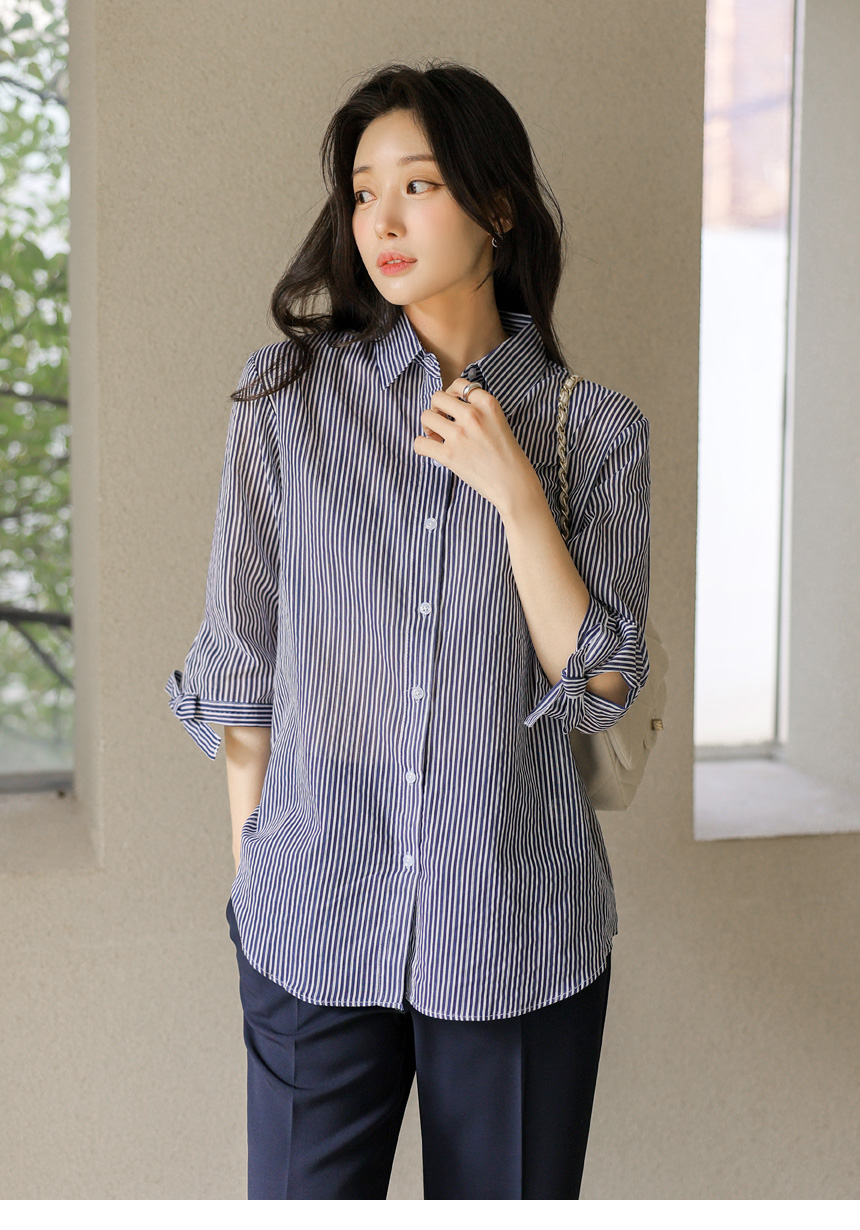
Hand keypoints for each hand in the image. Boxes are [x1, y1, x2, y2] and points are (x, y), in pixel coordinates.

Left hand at [413, 377, 536, 512]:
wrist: (513, 485)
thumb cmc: (508, 456)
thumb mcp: (499, 421)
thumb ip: (479, 409)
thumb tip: (450, 404)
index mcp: (488, 403)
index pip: (459, 384)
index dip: (452, 395)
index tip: (453, 408)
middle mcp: (472, 414)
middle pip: (437, 397)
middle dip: (436, 408)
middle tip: (442, 422)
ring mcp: (459, 434)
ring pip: (425, 416)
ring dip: (428, 426)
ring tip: (438, 437)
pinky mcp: (448, 455)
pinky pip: (419, 442)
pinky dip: (422, 445)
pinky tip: (433, 450)